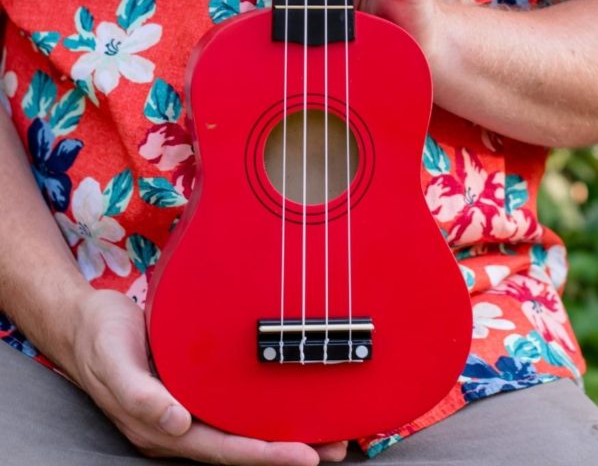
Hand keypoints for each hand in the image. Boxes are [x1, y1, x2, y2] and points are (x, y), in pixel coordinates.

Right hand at [65, 288, 347, 462]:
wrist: (84, 320)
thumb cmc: (99, 339)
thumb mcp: (113, 360)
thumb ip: (138, 393)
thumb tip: (175, 421)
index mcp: (162, 426)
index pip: (222, 449)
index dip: (264, 454)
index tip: (304, 456)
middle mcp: (180, 424)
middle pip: (241, 446)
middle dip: (288, 450)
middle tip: (337, 446)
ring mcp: (189, 407)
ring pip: (243, 429)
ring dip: (284, 433)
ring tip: (329, 433)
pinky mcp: (195, 387)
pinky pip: (235, 405)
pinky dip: (266, 407)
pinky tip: (292, 400)